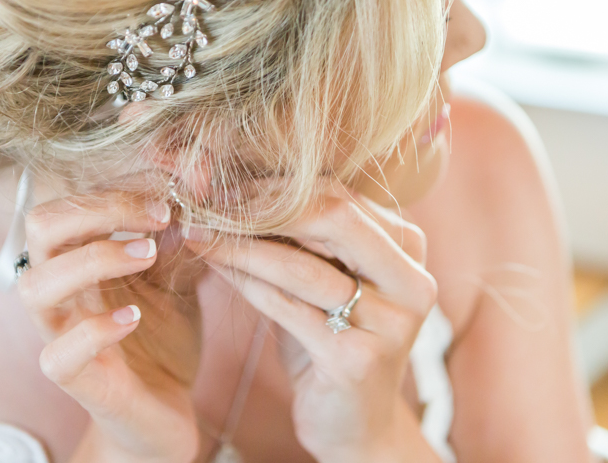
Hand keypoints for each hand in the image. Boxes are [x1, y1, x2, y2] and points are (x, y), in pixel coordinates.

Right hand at [19, 190, 200, 462]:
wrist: (167, 408)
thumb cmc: (164, 335)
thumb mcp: (181, 273)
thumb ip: (184, 229)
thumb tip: (198, 174)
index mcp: (79, 258)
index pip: (73, 200)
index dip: (120, 184)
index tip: (176, 186)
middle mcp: (63, 290)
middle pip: (39, 227)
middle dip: (98, 208)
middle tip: (158, 215)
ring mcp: (63, 334)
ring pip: (35, 285)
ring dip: (94, 258)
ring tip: (148, 255)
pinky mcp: (78, 380)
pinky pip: (59, 354)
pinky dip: (95, 330)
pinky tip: (134, 318)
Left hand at [185, 184, 438, 462]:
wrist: (355, 424)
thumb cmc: (334, 339)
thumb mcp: (328, 279)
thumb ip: (303, 236)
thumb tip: (236, 185)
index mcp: (408, 248)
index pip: (340, 196)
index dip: (279, 185)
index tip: (226, 184)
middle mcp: (411, 282)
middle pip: (333, 218)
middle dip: (262, 207)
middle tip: (209, 203)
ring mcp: (389, 324)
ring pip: (302, 266)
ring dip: (240, 246)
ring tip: (196, 231)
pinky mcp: (356, 360)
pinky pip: (287, 307)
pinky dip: (244, 282)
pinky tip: (214, 268)